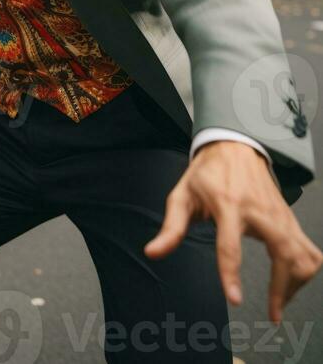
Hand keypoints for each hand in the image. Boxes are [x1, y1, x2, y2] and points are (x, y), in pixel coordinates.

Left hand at [144, 141, 322, 322]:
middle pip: (283, 255)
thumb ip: (171, 228)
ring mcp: (279, 214)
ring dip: (295, 284)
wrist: (234, 147)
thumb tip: (153, 252)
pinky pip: (309, 249)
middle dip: (281, 290)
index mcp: (228, 204)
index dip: (231, 274)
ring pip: (303, 255)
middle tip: (271, 313)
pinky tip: (292, 280)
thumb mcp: (182, 195)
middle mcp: (259, 210)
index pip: (230, 245)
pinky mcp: (290, 217)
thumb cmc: (207, 172)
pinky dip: (305, 269)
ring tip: (281, 300)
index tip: (235, 300)